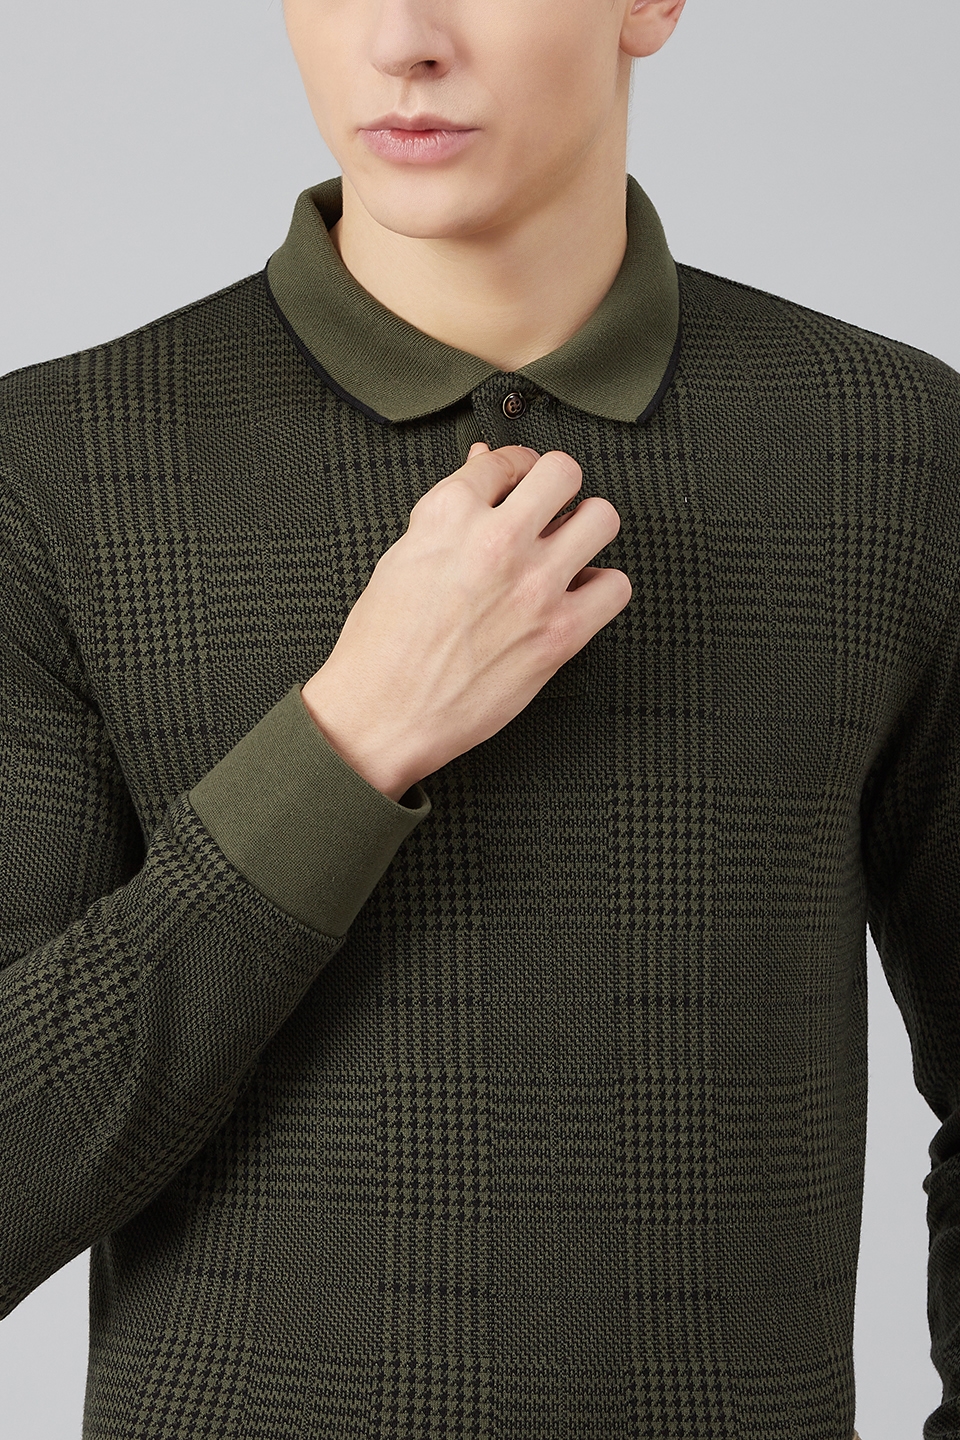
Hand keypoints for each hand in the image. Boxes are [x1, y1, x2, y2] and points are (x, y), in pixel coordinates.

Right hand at [301, 442, 631, 799]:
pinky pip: (615, 587)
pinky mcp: (559, 633)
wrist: (381, 714)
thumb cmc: (382, 645)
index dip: (515, 470)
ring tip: (570, 548)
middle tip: (551, 508)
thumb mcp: (404, 556)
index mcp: (448, 515)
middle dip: (559, 487)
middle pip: (563, 473)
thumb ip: (450, 511)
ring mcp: (533, 586)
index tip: (518, 483)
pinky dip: (602, 590)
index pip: (505, 459)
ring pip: (602, 519)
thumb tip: (482, 466)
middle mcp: (495, 541)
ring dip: (588, 530)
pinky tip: (578, 597)